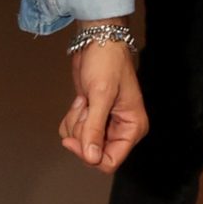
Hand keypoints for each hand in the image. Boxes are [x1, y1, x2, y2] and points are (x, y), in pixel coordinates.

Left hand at [59, 38, 147, 172]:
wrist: (97, 42)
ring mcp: (105, 125)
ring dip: (76, 122)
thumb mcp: (101, 96)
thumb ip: (95, 129)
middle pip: (92, 153)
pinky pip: (73, 131)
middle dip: (83, 131)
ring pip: (80, 142)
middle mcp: (120, 130)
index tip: (73, 140)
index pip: (110, 161)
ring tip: (85, 100)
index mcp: (132, 128)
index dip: (89, 155)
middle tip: (86, 108)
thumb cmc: (107, 63)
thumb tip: (92, 158)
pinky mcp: (91, 118)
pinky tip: (80, 100)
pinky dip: (70, 118)